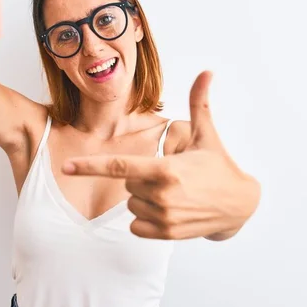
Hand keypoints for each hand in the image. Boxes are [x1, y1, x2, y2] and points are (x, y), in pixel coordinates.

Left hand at [62, 71, 260, 239]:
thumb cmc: (219, 166)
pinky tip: (169, 209)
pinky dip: (146, 218)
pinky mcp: (167, 234)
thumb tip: (206, 72)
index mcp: (165, 170)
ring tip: (174, 193)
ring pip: (131, 205)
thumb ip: (199, 102)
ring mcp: (164, 218)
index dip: (89, 166)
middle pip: (127, 184)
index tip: (67, 167)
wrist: (240, 204)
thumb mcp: (206, 135)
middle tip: (171, 175)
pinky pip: (136, 225)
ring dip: (144, 198)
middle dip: (141, 177)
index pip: (119, 166)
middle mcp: (161, 196)